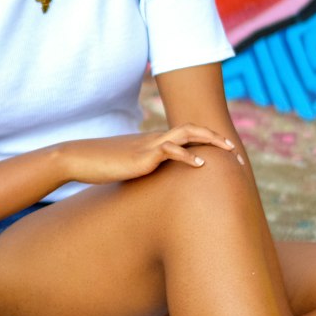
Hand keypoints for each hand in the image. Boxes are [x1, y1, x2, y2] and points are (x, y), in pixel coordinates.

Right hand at [60, 124, 236, 185]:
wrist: (79, 158)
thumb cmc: (100, 166)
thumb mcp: (127, 168)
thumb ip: (143, 172)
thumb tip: (153, 185)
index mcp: (153, 141)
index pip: (186, 134)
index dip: (207, 140)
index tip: (224, 152)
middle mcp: (155, 139)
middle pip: (193, 129)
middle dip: (217, 138)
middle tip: (236, 151)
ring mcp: (149, 146)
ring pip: (187, 134)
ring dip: (211, 141)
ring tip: (229, 152)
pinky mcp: (143, 157)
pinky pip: (171, 151)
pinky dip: (188, 157)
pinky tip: (201, 167)